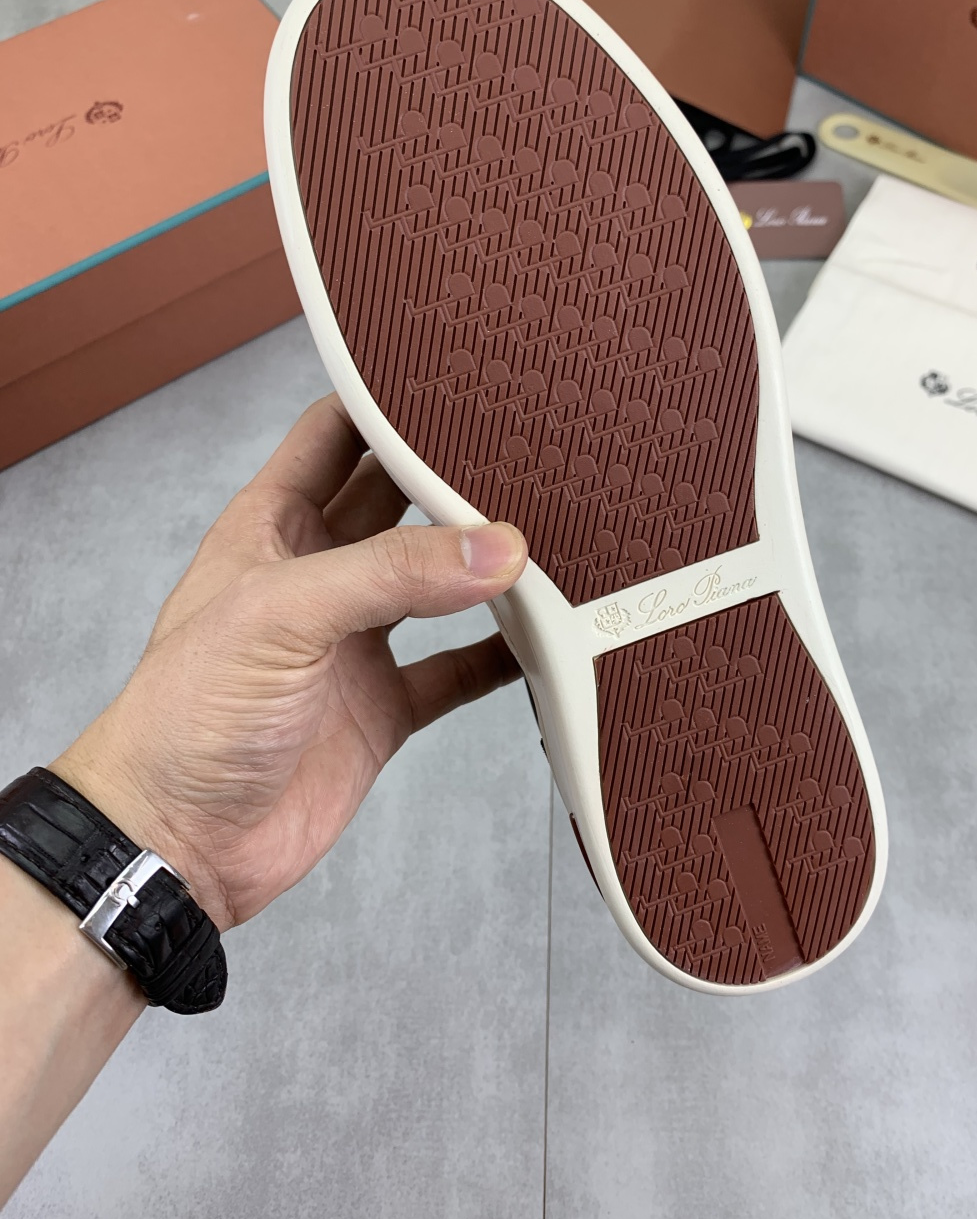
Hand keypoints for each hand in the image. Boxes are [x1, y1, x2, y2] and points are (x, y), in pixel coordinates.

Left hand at [52, 396, 527, 930]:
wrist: (177, 844)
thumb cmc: (186, 717)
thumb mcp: (280, 617)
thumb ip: (390, 574)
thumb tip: (498, 547)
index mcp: (273, 525)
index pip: (337, 433)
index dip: (388, 400)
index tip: (460, 374)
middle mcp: (319, 575)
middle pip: (402, 502)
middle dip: (457, 476)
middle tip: (533, 447)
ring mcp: (353, 643)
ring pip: (437, 583)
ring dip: (486, 564)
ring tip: (556, 532)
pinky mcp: (383, 707)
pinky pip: (456, 670)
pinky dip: (500, 656)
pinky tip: (546, 640)